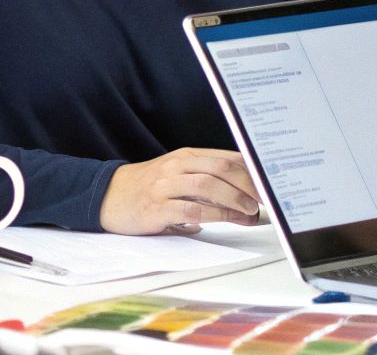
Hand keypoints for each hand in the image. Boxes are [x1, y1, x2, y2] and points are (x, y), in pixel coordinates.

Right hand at [99, 147, 262, 235]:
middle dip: (248, 185)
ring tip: (250, 212)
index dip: (251, 170)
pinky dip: (215, 214)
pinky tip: (227, 220)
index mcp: (186, 156)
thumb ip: (205, 180)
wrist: (108, 196)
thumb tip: (244, 194)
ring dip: (235, 200)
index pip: (226, 157)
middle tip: (263, 200)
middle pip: (222, 168)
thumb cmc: (149, 188)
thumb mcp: (177, 175)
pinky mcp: (157, 207)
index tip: (268, 184)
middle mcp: (177, 166)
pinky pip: (193, 209)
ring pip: (209, 186)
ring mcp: (166, 186)